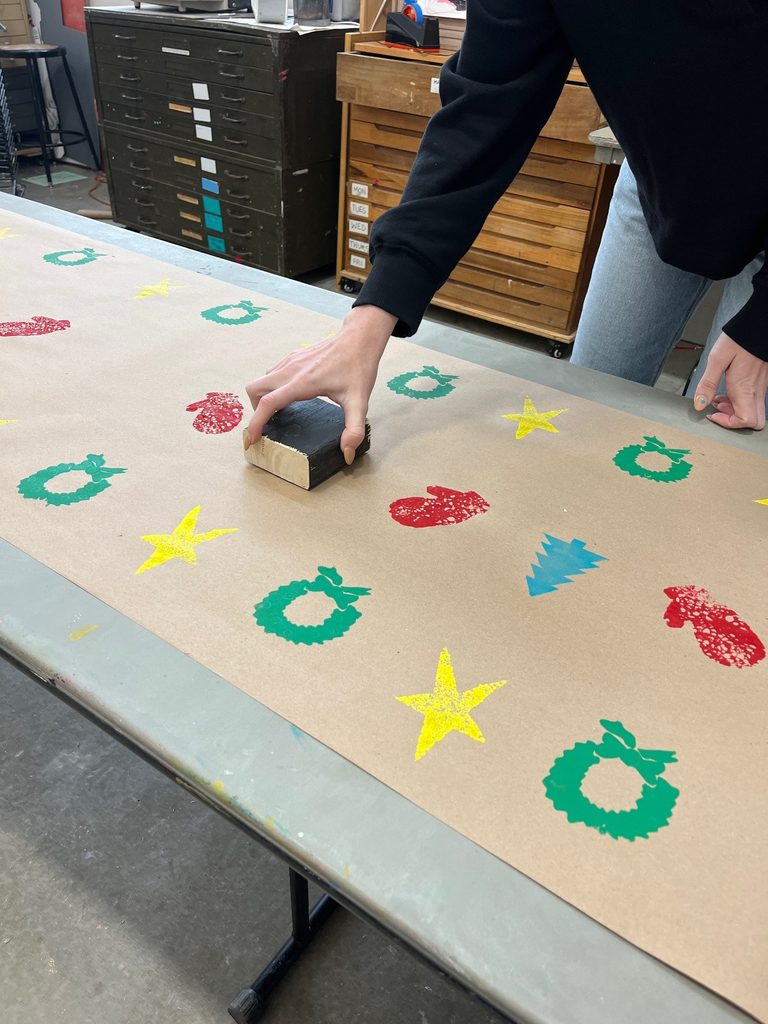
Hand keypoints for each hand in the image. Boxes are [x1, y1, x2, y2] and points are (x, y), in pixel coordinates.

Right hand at [244, 304, 396, 461]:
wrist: (359, 338)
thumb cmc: (358, 366)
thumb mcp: (359, 402)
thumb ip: (354, 430)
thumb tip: (347, 453)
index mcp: (302, 383)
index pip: (268, 404)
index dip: (256, 424)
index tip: (251, 439)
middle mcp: (290, 371)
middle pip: (255, 390)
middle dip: (256, 410)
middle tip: (268, 425)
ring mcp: (290, 361)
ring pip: (261, 380)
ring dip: (263, 398)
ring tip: (279, 414)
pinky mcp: (293, 357)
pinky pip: (272, 373)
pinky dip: (272, 387)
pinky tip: (289, 396)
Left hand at [694, 333, 767, 429]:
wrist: (759, 325)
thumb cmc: (740, 338)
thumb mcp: (717, 359)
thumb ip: (707, 383)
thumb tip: (699, 404)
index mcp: (745, 389)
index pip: (745, 421)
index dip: (728, 423)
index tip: (712, 413)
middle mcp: (756, 391)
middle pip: (754, 421)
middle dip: (734, 420)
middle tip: (718, 408)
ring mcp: (761, 387)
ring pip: (754, 411)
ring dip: (735, 410)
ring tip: (719, 397)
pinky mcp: (761, 381)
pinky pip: (754, 400)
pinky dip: (740, 401)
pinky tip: (729, 388)